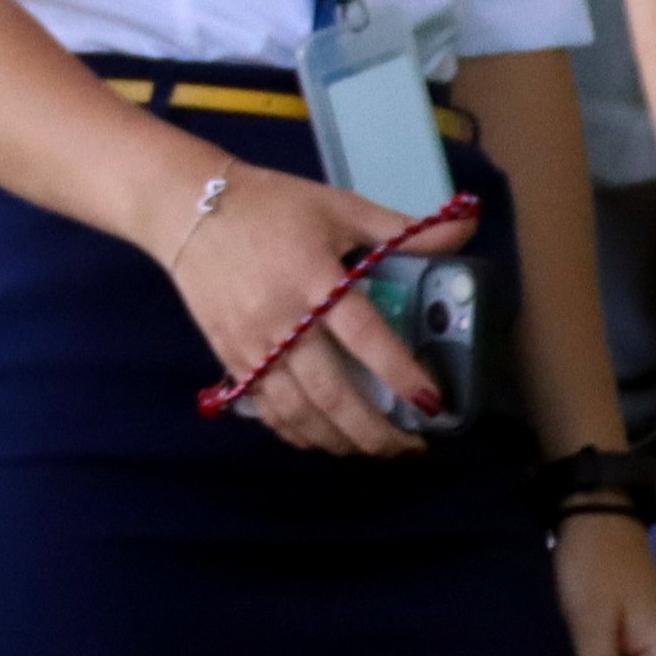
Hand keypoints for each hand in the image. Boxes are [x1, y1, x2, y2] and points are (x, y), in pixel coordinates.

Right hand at [161, 161, 474, 457]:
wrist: (190, 209)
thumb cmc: (272, 205)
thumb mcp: (338, 207)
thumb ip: (400, 228)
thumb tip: (465, 229)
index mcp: (314, 278)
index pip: (363, 335)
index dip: (399, 372)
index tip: (431, 403)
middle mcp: (282, 319)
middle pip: (329, 391)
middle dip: (373, 429)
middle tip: (409, 446)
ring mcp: (251, 344)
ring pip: (297, 410)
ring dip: (338, 439)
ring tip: (373, 450)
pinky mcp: (230, 356)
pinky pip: (266, 408)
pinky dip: (296, 432)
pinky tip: (322, 440)